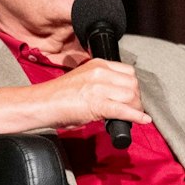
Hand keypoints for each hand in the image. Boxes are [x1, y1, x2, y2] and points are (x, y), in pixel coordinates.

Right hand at [0, 58, 149, 133]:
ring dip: (136, 108)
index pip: (128, 71)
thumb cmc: (58, 95)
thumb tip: (117, 94)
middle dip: (136, 98)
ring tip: (131, 115)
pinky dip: (136, 117)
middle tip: (133, 107)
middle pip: (133, 83)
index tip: (132, 94)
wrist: (42, 104)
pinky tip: (143, 121)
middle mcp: (100, 73)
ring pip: (131, 96)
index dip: (133, 85)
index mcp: (97, 64)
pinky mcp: (98, 104)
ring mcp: (99, 88)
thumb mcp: (83, 79)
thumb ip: (101, 82)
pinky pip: (124, 110)